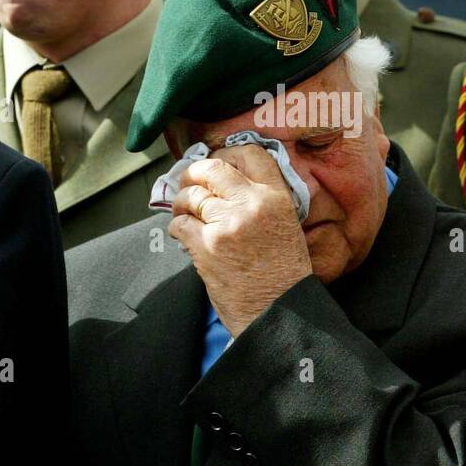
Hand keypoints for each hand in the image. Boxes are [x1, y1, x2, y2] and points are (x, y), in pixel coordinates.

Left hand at [169, 144, 312, 336]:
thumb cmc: (284, 275)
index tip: (217, 161)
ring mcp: (227, 224)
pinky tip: (186, 236)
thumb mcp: (287, 226)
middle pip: (212, 168)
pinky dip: (178, 228)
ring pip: (190, 196)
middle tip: (188, 181)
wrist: (279, 312)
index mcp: (276, 197)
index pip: (250, 154)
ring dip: (182, 204)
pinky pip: (180, 224)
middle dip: (194, 173)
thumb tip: (229, 184)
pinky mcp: (206, 246)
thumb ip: (263, 201)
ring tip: (185, 213)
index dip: (228, 152)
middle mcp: (251, 204)